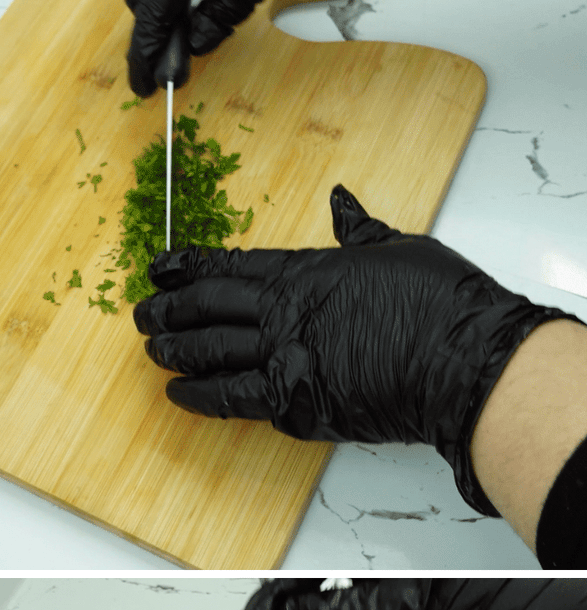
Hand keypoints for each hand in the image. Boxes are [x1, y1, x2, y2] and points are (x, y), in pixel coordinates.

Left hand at [133, 185, 573, 512]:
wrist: (466, 362)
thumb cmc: (441, 305)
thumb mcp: (398, 248)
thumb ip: (358, 231)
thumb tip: (341, 203)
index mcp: (305, 274)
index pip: (229, 266)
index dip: (186, 266)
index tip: (158, 267)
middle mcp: (284, 316)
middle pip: (206, 310)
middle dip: (167, 311)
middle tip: (142, 314)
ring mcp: (284, 361)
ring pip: (209, 354)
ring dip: (174, 351)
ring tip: (152, 350)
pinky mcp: (292, 406)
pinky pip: (230, 399)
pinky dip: (198, 395)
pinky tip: (178, 393)